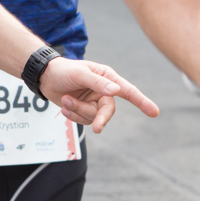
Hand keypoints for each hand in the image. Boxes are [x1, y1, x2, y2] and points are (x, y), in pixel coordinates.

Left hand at [38, 58, 159, 132]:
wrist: (45, 77)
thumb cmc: (63, 71)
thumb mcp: (79, 74)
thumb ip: (97, 82)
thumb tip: (116, 91)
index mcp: (107, 77)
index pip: (128, 91)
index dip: (142, 102)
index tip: (154, 112)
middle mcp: (104, 90)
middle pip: (108, 110)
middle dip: (100, 118)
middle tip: (97, 129)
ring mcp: (94, 101)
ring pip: (93, 117)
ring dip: (78, 111)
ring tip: (65, 99)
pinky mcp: (84, 110)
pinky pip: (84, 120)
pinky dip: (73, 115)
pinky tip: (64, 105)